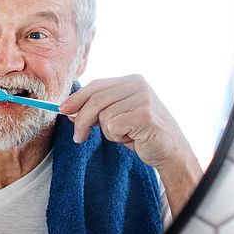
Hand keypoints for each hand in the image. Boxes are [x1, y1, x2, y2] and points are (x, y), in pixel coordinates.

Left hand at [58, 75, 201, 213]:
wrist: (170, 152)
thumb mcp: (117, 118)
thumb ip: (97, 111)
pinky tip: (133, 138)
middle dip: (81, 120)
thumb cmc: (142, 135)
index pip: (96, 86)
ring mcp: (143, 98)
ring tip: (125, 136)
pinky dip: (117, 137)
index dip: (77, 98)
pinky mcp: (145, 115)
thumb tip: (68, 110)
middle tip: (79, 138)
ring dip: (108, 132)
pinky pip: (113, 126)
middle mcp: (138, 85)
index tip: (63, 110)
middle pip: (96, 100)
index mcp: (132, 81)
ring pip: (103, 116)